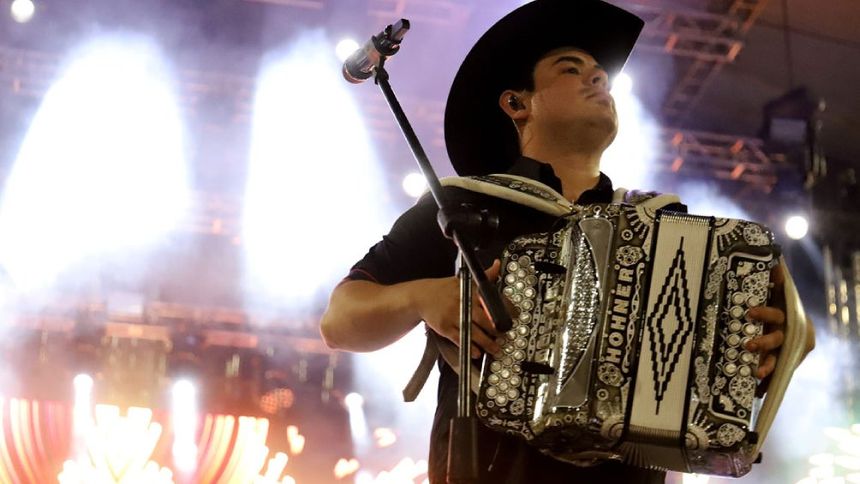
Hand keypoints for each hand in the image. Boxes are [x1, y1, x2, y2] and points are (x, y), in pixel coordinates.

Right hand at [414, 260, 503, 358]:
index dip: (504, 310)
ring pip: (474, 332)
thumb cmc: (444, 289)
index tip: (512, 318)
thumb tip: (498, 265)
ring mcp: (453, 317)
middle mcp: (462, 303)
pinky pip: (460, 340)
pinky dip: (470, 347)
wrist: (421, 297)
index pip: (490, 300)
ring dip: (487, 343)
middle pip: (484, 320)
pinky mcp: (445, 328)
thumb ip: (485, 275)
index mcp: (469, 291)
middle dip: (497, 330)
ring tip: (495, 348)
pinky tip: (477, 352)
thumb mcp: (464, 279)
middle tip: (505, 336)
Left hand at [745, 263, 785, 390]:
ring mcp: (785, 349)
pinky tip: (757, 393)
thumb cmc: (777, 301)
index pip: (777, 314)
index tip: (750, 312)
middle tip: (748, 344)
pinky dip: (765, 383)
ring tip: (756, 372)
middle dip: (763, 342)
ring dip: (766, 365)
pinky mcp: (779, 362)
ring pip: (777, 358)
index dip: (764, 314)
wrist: (795, 321)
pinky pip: (774, 374)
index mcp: (787, 315)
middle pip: (777, 338)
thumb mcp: (777, 289)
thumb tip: (772, 259)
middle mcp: (788, 333)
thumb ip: (776, 277)